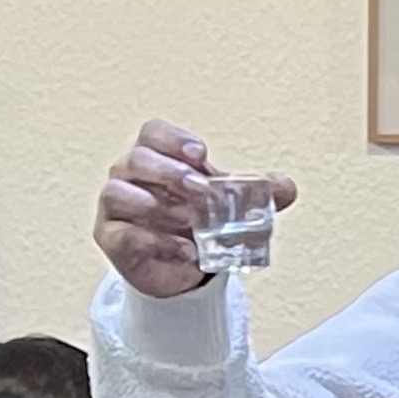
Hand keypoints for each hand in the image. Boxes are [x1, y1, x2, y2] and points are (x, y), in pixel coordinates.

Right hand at [92, 120, 295, 302]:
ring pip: (117, 192)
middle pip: (136, 159)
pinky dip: (155, 241)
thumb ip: (257, 192)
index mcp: (155, 156)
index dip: (174, 139)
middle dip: (169, 171)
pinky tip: (186, 250)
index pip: (153, 133)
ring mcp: (115, 207)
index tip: (201, 154)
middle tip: (199, 189)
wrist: (179, 265)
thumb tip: (287, 187)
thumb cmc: (194, 220)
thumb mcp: (229, 203)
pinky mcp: (111, 238)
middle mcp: (129, 176)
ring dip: (155, 204)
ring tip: (188, 219)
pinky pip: (123, 234)